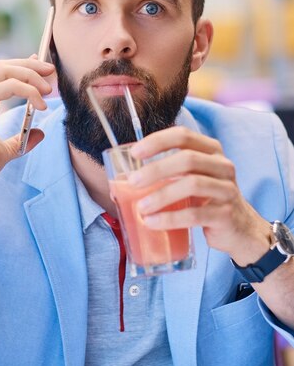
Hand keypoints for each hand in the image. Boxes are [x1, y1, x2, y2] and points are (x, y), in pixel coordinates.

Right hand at [0, 57, 53, 187]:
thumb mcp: (6, 148)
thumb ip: (21, 137)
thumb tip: (40, 132)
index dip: (20, 65)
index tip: (41, 68)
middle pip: (1, 66)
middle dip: (29, 65)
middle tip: (51, 71)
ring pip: (5, 71)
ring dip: (31, 76)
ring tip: (48, 90)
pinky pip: (9, 86)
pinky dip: (29, 91)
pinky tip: (40, 105)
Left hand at [129, 126, 270, 264]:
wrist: (240, 229)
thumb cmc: (207, 200)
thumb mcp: (192, 178)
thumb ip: (168, 171)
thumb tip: (124, 177)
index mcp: (211, 151)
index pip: (183, 136)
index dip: (158, 141)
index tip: (135, 153)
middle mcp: (222, 166)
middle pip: (187, 159)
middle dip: (155, 170)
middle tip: (132, 183)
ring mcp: (227, 190)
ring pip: (191, 185)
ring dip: (161, 195)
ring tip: (141, 208)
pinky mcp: (226, 215)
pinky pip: (195, 214)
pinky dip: (169, 218)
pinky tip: (152, 222)